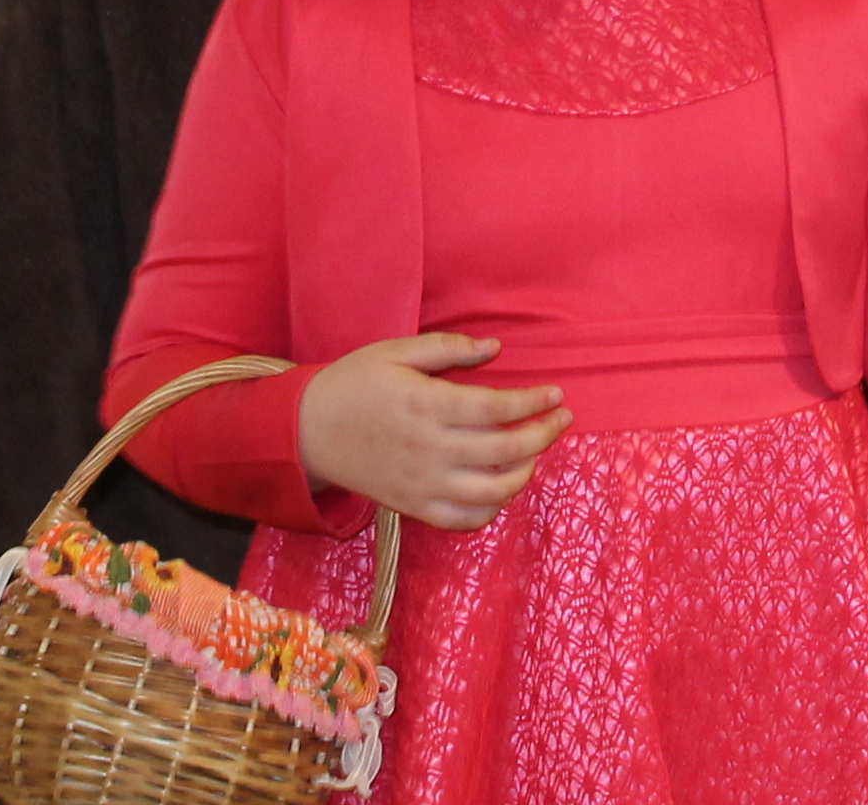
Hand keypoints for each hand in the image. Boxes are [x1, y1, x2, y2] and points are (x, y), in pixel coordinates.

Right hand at [296, 335, 570, 529]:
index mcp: (426, 405)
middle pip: (505, 450)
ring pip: (493, 492)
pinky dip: (492, 509)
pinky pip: (464, 520)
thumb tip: (494, 348)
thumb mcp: (394, 352)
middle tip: (562, 420)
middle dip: (544, 435)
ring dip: (525, 473)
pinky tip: (502, 487)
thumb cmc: (352, 384)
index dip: (533, 402)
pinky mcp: (413, 508)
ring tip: (536, 453)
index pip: (497, 408)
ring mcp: (422, 484)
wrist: (305, 432)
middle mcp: (429, 449)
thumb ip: (447, 349)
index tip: (556, 394)